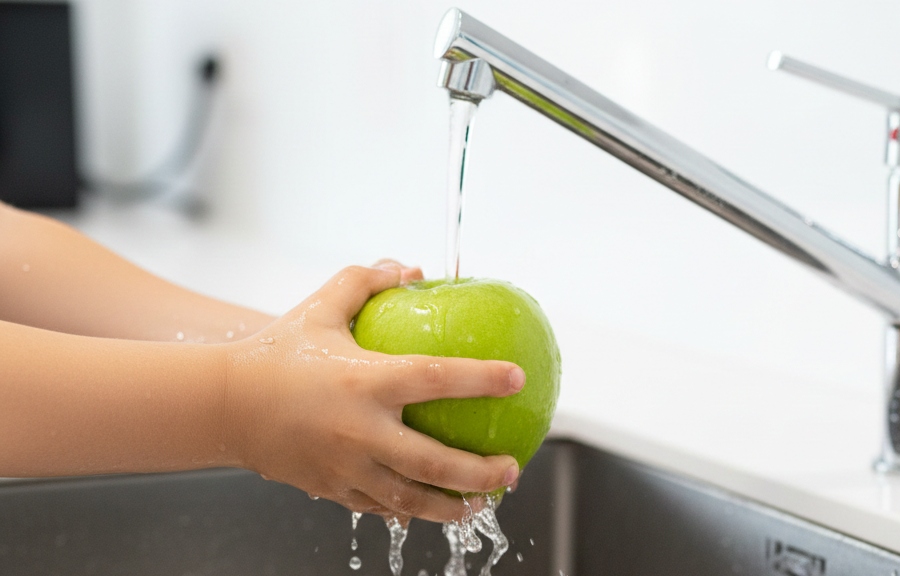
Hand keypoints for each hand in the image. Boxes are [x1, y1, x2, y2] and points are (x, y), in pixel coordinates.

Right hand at [222, 261, 523, 522]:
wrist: (222, 404)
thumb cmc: (275, 352)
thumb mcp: (321, 307)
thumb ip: (365, 282)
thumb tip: (408, 268)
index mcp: (364, 381)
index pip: (438, 379)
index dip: (483, 379)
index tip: (518, 379)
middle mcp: (359, 429)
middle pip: (434, 463)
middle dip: (481, 473)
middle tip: (512, 469)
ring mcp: (344, 466)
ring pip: (410, 499)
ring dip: (452, 506)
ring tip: (482, 504)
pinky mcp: (330, 488)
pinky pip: (378, 506)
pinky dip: (409, 510)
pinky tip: (428, 508)